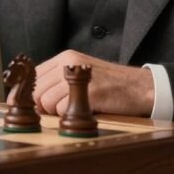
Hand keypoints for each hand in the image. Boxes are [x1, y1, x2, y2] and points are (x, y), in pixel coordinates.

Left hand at [32, 50, 154, 115]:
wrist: (139, 86)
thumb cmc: (109, 85)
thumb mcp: (81, 73)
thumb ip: (58, 80)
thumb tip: (34, 99)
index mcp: (65, 58)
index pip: (34, 76)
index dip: (33, 95)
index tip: (41, 106)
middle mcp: (69, 63)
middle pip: (36, 90)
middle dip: (43, 106)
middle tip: (59, 111)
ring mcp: (79, 76)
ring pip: (46, 101)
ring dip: (56, 112)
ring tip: (73, 110)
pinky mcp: (91, 91)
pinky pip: (64, 109)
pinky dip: (70, 116)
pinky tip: (84, 111)